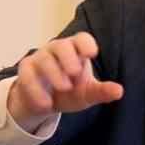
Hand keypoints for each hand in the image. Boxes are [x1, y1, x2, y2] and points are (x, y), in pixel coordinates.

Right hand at [7, 32, 123, 131]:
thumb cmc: (70, 91)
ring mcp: (39, 59)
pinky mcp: (25, 72)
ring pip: (44, 59)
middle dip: (68, 57)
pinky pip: (28, 76)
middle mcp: (57, 50)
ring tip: (65, 88)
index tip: (91, 53)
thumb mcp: (88, 93)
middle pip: (61, 45)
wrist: (45, 103)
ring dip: (54, 73)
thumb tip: (119, 91)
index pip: (81, 39)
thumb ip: (102, 92)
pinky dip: (36, 90)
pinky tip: (47, 104)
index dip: (86, 44)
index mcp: (75, 50)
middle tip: (75, 73)